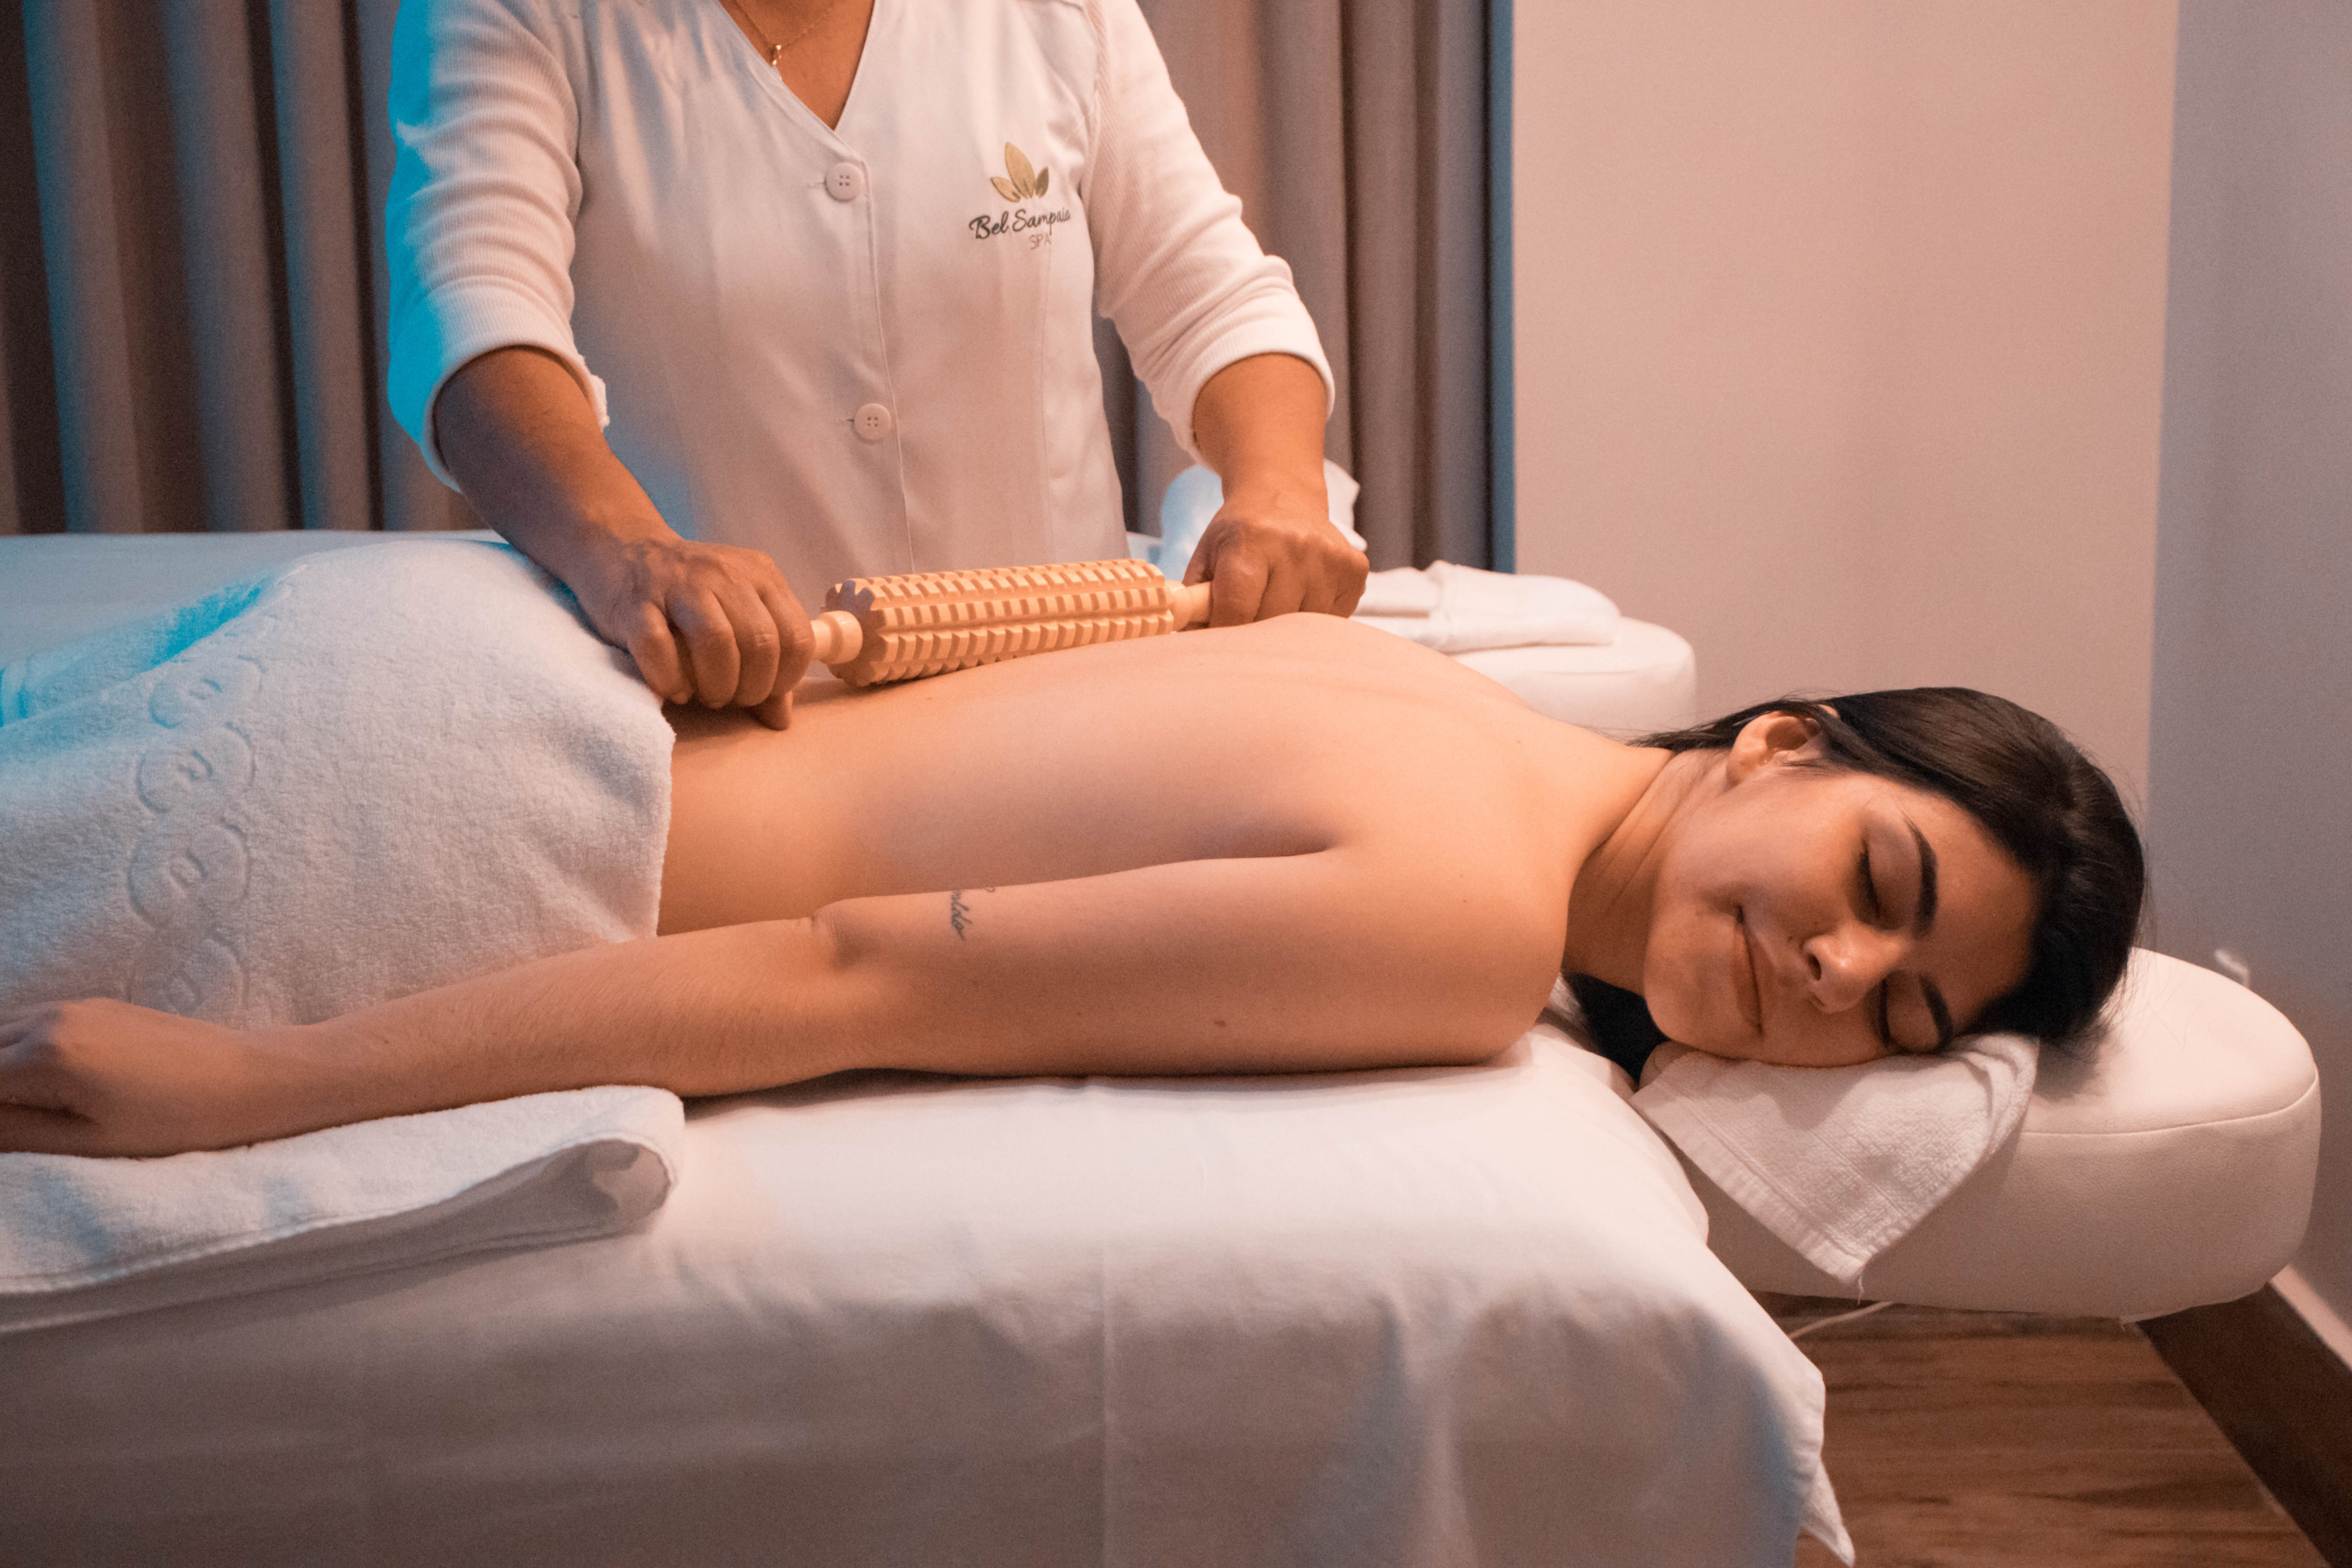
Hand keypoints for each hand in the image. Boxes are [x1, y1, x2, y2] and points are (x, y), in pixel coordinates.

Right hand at [0, 1000, 311, 1156]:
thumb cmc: (176, 1122)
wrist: (251, 1078)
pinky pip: (29, 1023)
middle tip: (11, 1121)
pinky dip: (14, 1051)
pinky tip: (29, 1084)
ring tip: (19, 1108)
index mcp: (42, 1056)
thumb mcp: (84, 1141)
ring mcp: (74, 1005)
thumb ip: (11, 1130)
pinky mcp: (96, 1005)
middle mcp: (50, 1018)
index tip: (5, 1130)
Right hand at [566, 533, 814, 727]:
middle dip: (752, 688)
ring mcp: (678, 585)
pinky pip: (658, 647)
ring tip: (707, 696)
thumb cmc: (688, 592)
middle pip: (760, 642)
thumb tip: (780, 717)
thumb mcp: (737, 613)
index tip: (765, 693)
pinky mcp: (636, 603)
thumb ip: (766, 659)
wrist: (621, 548)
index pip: (797, 636)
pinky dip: (670, 679)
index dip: (786, 678)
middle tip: (732, 699)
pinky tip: (674, 688)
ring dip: (717, 685)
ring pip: (716, 641)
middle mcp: (724, 574)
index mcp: (760, 575)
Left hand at [1184, 479, 1368, 626]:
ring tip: (1275, 602)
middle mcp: (1295, 545)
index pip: (1237, 609)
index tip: (1218, 642)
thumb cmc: (1238, 536)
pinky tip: (1303, 594)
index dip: (1224, 634)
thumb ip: (1193, 603)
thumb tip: (1185, 647)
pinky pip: (1333, 619)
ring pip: (1305, 628)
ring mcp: (1329, 557)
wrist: (1283, 497)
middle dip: (1254, 632)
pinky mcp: (1354, 570)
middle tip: (1246, 620)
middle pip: (1272, 623)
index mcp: (1251, 541)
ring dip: (1286, 628)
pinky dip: (1314, 618)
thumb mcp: (1206, 558)